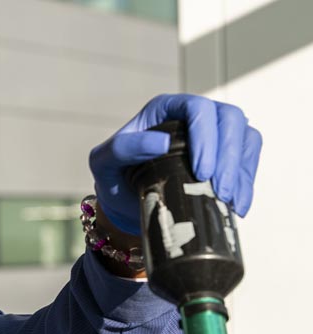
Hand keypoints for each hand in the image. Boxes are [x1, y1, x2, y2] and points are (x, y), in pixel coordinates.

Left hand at [89, 94, 262, 234]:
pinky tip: (237, 206)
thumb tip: (161, 142)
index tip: (202, 171)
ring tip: (229, 201)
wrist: (125, 202)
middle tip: (220, 191)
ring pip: (245, 137)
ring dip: (242, 171)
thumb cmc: (113, 177)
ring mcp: (214, 134)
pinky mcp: (226, 157)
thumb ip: (123, 148)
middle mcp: (193, 116)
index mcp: (165, 109)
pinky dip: (247, 183)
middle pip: (229, 119)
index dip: (205, 136)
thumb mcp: (104, 163)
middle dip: (229, 156)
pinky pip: (249, 160)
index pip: (197, 108)